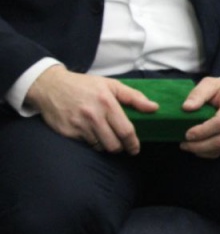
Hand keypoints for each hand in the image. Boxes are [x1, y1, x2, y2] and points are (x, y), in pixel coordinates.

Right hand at [24, 65, 157, 154]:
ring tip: (108, 138)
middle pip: (114, 144)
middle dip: (121, 148)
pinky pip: (86, 145)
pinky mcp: (68, 132)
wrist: (51, 86)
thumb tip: (154, 108)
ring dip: (106, 145)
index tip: (135, 149)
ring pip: (100, 147)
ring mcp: (79, 125)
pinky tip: (92, 134)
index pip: (126, 131)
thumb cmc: (85, 85)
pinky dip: (92, 143)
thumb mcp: (111, 85)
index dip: (133, 143)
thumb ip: (134, 97)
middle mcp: (93, 116)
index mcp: (107, 103)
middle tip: (123, 145)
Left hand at [180, 77, 219, 157]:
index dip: (203, 131)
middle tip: (183, 143)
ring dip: (202, 150)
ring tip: (187, 146)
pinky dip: (208, 152)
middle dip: (200, 145)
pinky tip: (197, 148)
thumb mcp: (212, 83)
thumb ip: (198, 93)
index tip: (188, 133)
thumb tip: (186, 108)